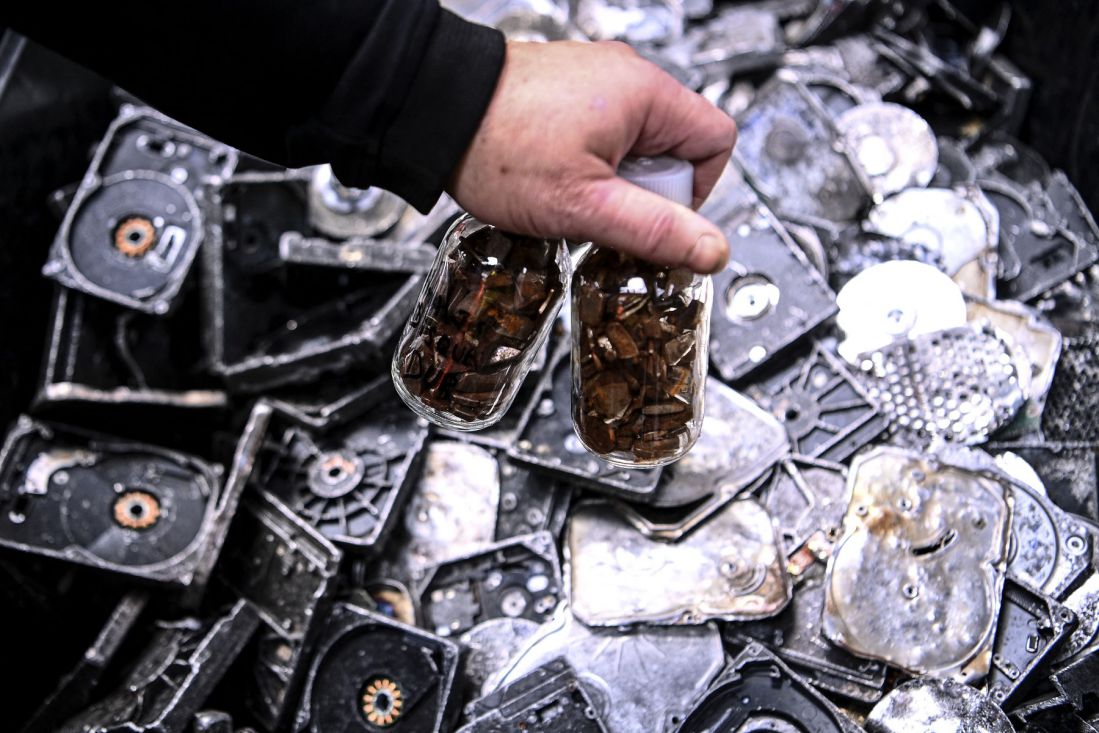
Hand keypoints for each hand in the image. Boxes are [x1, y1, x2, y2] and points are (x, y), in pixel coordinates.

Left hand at [446, 40, 735, 273]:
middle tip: (601, 209)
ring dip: (614, 181)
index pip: (717, 141)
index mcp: (646, 94)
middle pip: (676, 146)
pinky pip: (604, 134)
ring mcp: (596, 80)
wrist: (433, 112)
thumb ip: (655, 230)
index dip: (697, 190)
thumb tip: (711, 250)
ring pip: (637, 144)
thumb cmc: (499, 148)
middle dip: (646, 190)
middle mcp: (627, 76)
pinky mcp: (568, 90)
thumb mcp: (585, 206)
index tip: (655, 215)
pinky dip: (589, 164)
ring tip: (571, 195)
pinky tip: (554, 179)